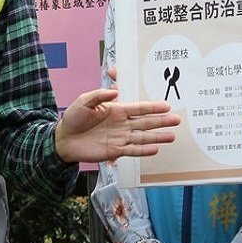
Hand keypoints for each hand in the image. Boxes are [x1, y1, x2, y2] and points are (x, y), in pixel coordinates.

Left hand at [54, 77, 178, 163]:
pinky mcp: (115, 150)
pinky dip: (143, 150)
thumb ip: (99, 95)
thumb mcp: (84, 101)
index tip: (167, 105)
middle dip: (161, 121)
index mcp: (117, 110)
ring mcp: (120, 137)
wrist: (64, 139)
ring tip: (172, 136)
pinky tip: (155, 149)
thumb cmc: (74, 117)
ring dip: (157, 137)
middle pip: (145, 122)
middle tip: (177, 120)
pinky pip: (132, 150)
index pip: (139, 108)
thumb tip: (115, 92)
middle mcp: (122, 124)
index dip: (153, 107)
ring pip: (142, 137)